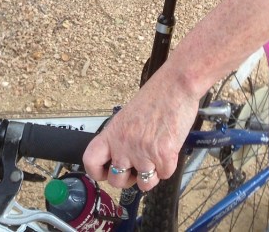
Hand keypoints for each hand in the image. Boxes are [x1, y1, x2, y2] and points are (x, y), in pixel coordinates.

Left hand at [82, 70, 199, 191]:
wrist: (177, 84)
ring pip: (144, 184)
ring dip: (151, 175)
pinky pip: (164, 174)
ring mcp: (144, 153)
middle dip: (128, 179)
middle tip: (137, 167)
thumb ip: (122, 137)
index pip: (91, 161)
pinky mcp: (164, 156)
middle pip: (117, 180)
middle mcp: (124, 145)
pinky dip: (168, 166)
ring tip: (156, 158)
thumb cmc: (157, 95)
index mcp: (113, 132)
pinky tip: (170, 149)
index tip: (107, 172)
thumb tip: (121, 156)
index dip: (98, 172)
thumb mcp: (129, 114)